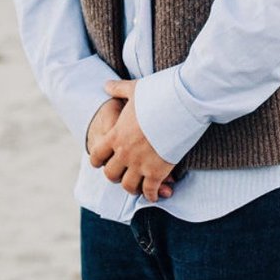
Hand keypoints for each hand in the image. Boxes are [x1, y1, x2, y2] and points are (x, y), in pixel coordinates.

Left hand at [87, 81, 176, 202]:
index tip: (105, 160)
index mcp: (116, 134)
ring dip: (133, 187)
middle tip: (124, 172)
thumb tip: (106, 85)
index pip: (96, 155)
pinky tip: (156, 193)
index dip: (99, 160)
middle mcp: (125, 152)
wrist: (182, 102)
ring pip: (128, 187)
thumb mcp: (135, 89)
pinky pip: (150, 192)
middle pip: (110, 175)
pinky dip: (152, 195)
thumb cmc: (158, 93)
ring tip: (139, 185)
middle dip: (116, 175)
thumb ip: (118, 90)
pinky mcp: (158, 171)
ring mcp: (140, 164)